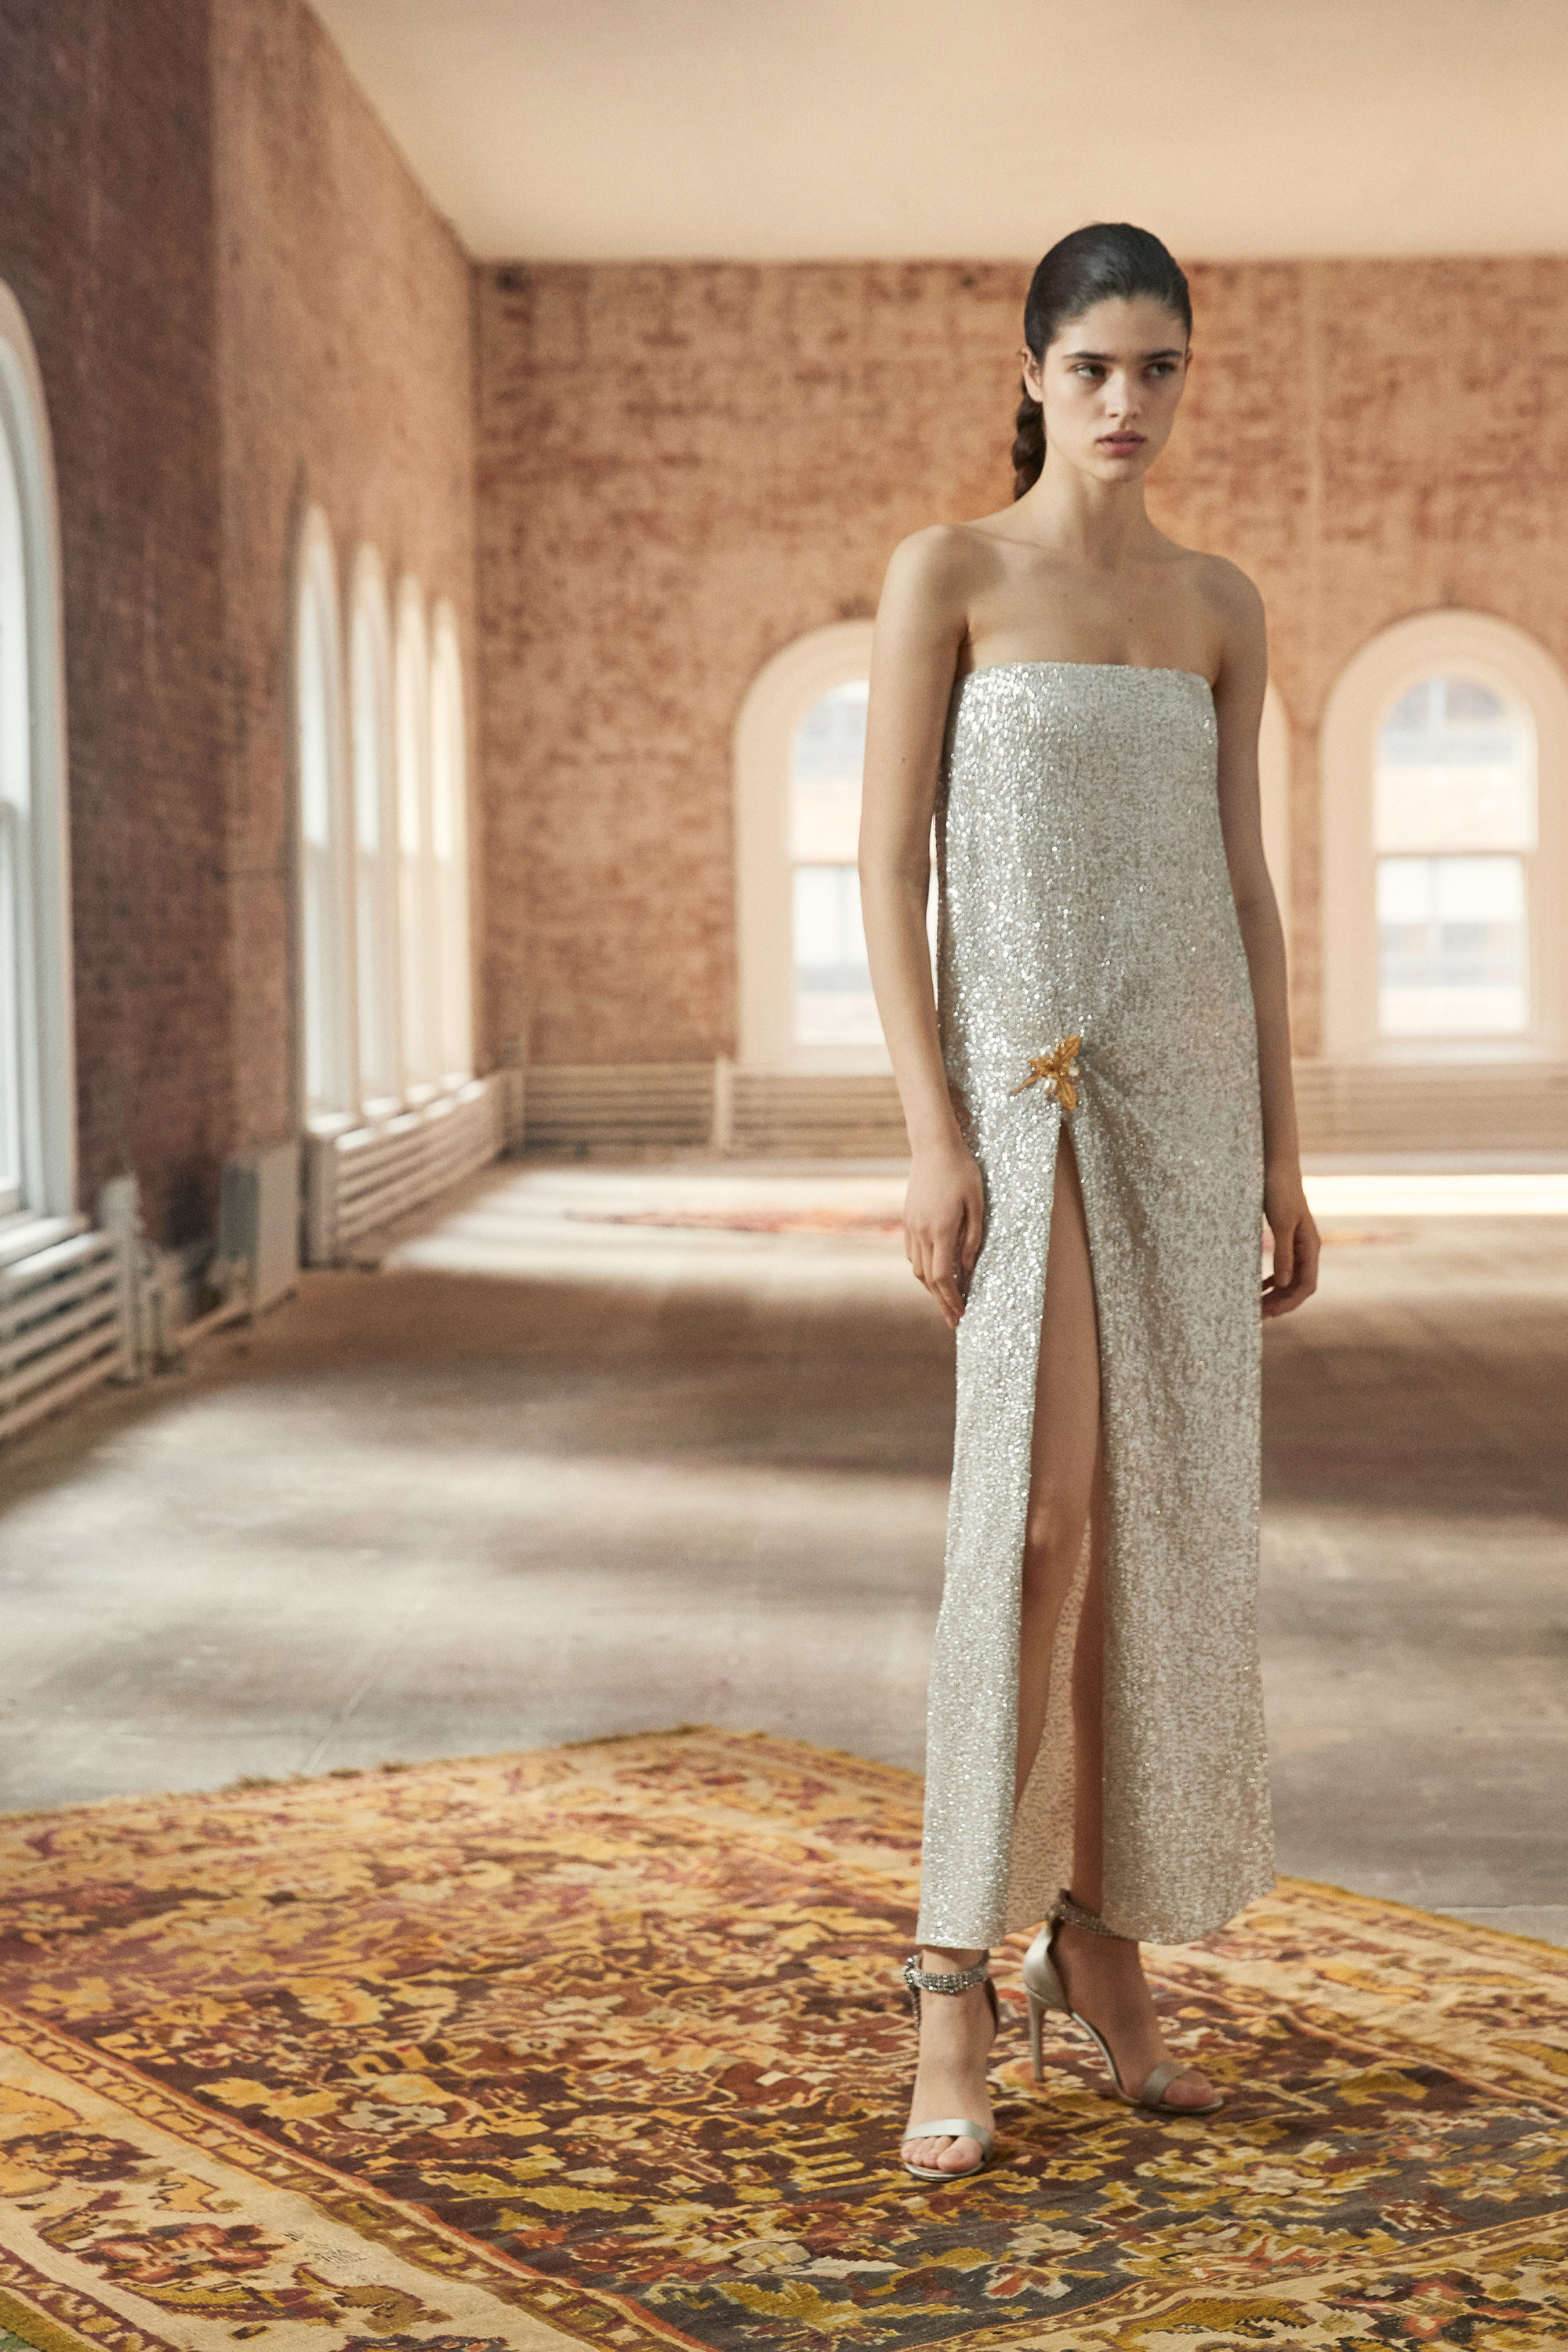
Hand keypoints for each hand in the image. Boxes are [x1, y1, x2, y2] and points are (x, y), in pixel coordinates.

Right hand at [904, 1137, 985, 1329]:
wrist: (934, 1146)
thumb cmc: (962, 1172)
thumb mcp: (977, 1205)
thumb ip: (972, 1239)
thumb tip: (966, 1268)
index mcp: (941, 1230)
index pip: (942, 1277)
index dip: (951, 1299)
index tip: (960, 1314)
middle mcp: (921, 1232)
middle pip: (927, 1278)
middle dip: (941, 1301)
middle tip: (953, 1318)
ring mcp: (911, 1225)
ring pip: (916, 1267)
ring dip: (931, 1286)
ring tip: (946, 1297)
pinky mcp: (907, 1218)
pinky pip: (912, 1252)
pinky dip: (923, 1267)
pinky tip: (935, 1270)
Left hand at [1262, 1169, 1319, 1318]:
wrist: (1278, 1167)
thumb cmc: (1280, 1192)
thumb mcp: (1281, 1224)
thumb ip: (1284, 1254)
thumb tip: (1283, 1284)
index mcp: (1311, 1247)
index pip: (1306, 1285)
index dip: (1290, 1302)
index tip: (1271, 1312)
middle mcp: (1308, 1249)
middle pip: (1298, 1286)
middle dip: (1280, 1302)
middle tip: (1257, 1314)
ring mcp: (1298, 1245)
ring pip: (1290, 1279)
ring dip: (1275, 1294)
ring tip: (1256, 1306)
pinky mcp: (1287, 1239)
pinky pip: (1283, 1267)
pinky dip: (1271, 1280)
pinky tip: (1258, 1287)